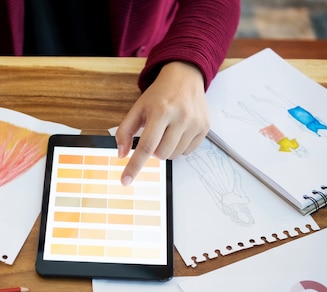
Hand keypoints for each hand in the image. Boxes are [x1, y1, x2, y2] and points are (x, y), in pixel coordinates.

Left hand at [115, 61, 209, 184]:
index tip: (125, 181)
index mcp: (160, 111)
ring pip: (174, 155)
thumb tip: (121, 154)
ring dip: (166, 149)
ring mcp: (195, 123)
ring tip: (166, 131)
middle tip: (154, 134)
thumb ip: (125, 131)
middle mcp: (180, 117)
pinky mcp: (205, 127)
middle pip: (161, 154)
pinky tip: (178, 131)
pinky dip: (178, 147)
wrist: (185, 77)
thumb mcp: (137, 108)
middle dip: (153, 151)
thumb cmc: (159, 95)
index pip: (146, 146)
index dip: (134, 166)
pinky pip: (187, 152)